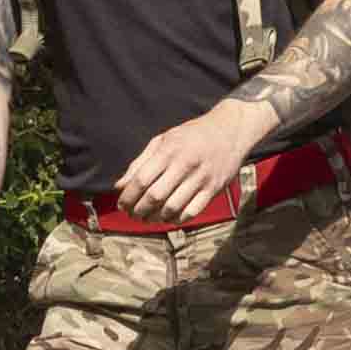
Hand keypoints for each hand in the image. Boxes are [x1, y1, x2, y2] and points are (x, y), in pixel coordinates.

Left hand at [109, 98, 269, 227]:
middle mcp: (185, 164)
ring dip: (156, 218)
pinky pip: (192, 212)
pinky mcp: (214, 189)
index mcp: (169, 150)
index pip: (141, 179)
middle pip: (155, 196)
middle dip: (139, 210)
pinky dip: (176, 219)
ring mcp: (201, 178)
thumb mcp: (164, 140)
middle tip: (133, 214)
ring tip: (148, 218)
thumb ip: (140, 163)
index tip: (122, 204)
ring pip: (172, 207)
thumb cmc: (192, 135)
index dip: (128, 197)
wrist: (230, 130)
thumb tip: (120, 186)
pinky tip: (169, 217)